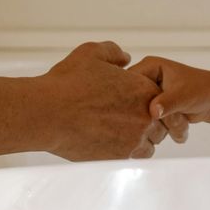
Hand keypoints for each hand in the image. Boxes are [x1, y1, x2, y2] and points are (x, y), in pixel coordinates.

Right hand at [39, 42, 162, 161]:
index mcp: (142, 89)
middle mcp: (144, 116)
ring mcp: (134, 139)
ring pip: (150, 143)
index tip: (133, 100)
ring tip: (120, 131)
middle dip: (148, 120)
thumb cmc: (67, 84)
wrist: (48, 113)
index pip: (161, 97)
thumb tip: (125, 58)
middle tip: (127, 117)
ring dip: (141, 138)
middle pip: (161, 123)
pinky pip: (135, 157)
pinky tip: (114, 142)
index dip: (147, 99)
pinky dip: (129, 151)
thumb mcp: (91, 53)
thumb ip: (113, 52)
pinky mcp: (119, 157)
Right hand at [131, 55, 209, 138]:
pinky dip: (161, 127)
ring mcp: (149, 95)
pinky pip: (148, 122)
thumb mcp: (183, 95)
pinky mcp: (154, 108)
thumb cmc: (202, 91)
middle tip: (162, 118)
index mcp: (149, 67)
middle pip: (131, 100)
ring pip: (140, 115)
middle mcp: (145, 80)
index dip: (129, 97)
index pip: (127, 81)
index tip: (141, 111)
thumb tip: (153, 112)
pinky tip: (177, 123)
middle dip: (146, 114)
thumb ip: (167, 103)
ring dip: (156, 123)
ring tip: (176, 118)